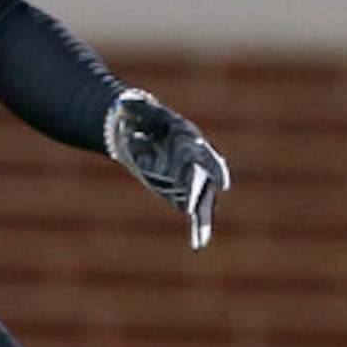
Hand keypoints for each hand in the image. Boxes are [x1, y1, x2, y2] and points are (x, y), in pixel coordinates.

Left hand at [104, 89, 229, 249]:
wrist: (136, 128)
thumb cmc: (139, 116)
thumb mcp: (135, 109)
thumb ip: (133, 107)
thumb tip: (124, 102)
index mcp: (188, 139)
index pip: (205, 155)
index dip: (215, 168)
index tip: (222, 182)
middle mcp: (193, 160)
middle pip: (203, 182)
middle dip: (201, 198)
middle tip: (195, 213)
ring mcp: (189, 177)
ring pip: (202, 201)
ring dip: (203, 221)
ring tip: (201, 242)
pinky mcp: (181, 191)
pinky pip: (192, 210)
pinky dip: (197, 226)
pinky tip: (198, 244)